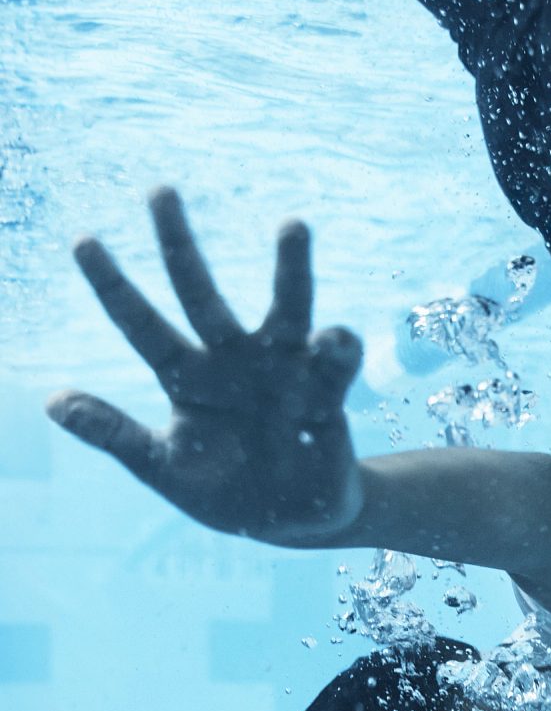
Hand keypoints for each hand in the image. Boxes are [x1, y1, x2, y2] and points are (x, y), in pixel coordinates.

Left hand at [46, 186, 364, 545]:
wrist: (290, 520)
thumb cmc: (225, 490)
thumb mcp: (164, 469)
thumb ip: (116, 435)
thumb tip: (52, 403)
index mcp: (186, 377)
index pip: (141, 325)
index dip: (113, 286)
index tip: (82, 241)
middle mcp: (231, 360)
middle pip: (199, 292)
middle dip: (178, 244)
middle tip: (158, 190)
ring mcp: (281, 370)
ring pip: (285, 309)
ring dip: (290, 269)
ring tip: (293, 225)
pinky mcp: (326, 393)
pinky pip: (335, 363)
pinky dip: (338, 348)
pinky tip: (333, 340)